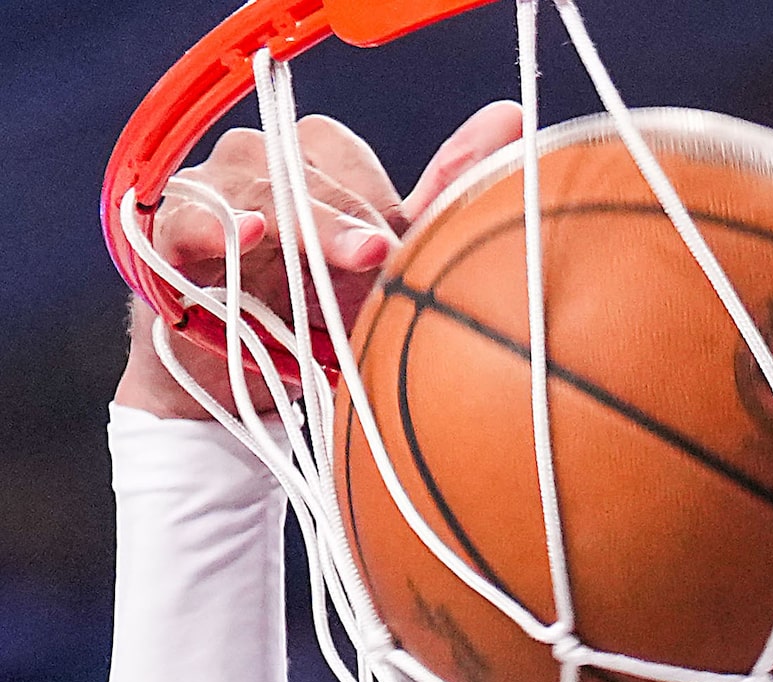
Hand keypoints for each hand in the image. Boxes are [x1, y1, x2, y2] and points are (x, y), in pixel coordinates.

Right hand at [118, 101, 525, 422]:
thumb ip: (443, 194)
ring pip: (255, 182)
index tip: (402, 241)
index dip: (374, 194)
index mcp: (310, 163)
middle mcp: (259, 163)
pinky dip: (220, 223)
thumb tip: (513, 118)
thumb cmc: (319, 311)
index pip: (340, 151)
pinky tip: (251, 233)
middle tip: (379, 255)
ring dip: (301, 221)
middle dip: (346, 213)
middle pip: (300, 164)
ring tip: (337, 251)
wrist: (241, 380)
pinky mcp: (168, 230)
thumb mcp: (391, 262)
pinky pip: (192, 215)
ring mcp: (210, 190)